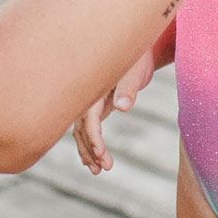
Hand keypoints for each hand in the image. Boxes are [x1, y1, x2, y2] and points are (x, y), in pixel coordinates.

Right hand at [72, 46, 155, 174]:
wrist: (137, 47)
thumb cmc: (137, 58)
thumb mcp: (135, 72)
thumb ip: (128, 89)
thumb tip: (123, 107)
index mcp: (94, 87)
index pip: (88, 116)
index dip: (93, 136)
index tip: (101, 153)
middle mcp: (88, 95)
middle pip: (81, 127)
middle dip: (89, 149)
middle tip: (103, 169)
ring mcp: (91, 101)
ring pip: (81, 129)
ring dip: (88, 150)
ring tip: (98, 171)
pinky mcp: (98, 105)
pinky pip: (88, 127)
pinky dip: (89, 143)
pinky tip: (93, 159)